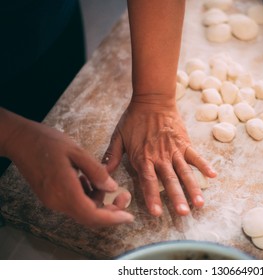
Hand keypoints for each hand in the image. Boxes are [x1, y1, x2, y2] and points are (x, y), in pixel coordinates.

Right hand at [1, 110, 133, 226]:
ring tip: (104, 182)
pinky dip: (86, 197)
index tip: (129, 216)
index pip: (93, 216)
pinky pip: (73, 203)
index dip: (113, 218)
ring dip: (97, 201)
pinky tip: (88, 180)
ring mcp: (52, 201)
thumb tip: (112, 188)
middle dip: (110, 211)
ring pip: (82, 211)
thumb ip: (97, 172)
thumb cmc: (48, 142)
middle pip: (89, 217)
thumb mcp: (77, 152)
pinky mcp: (50, 197)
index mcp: (66, 192)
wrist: (20, 140)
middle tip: (123, 196)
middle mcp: (58, 202)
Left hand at [103, 99, 216, 216]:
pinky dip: (204, 165)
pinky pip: (196, 156)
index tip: (157, 213)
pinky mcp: (185, 142)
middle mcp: (160, 157)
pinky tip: (213, 176)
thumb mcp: (118, 136)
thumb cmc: (133, 118)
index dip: (152, 197)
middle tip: (184, 213)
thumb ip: (111, 156)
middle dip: (177, 197)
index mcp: (143, 157)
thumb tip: (102, 175)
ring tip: (199, 203)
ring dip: (193, 188)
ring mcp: (174, 150)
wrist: (152, 99)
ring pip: (185, 172)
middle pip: (170, 180)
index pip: (148, 181)